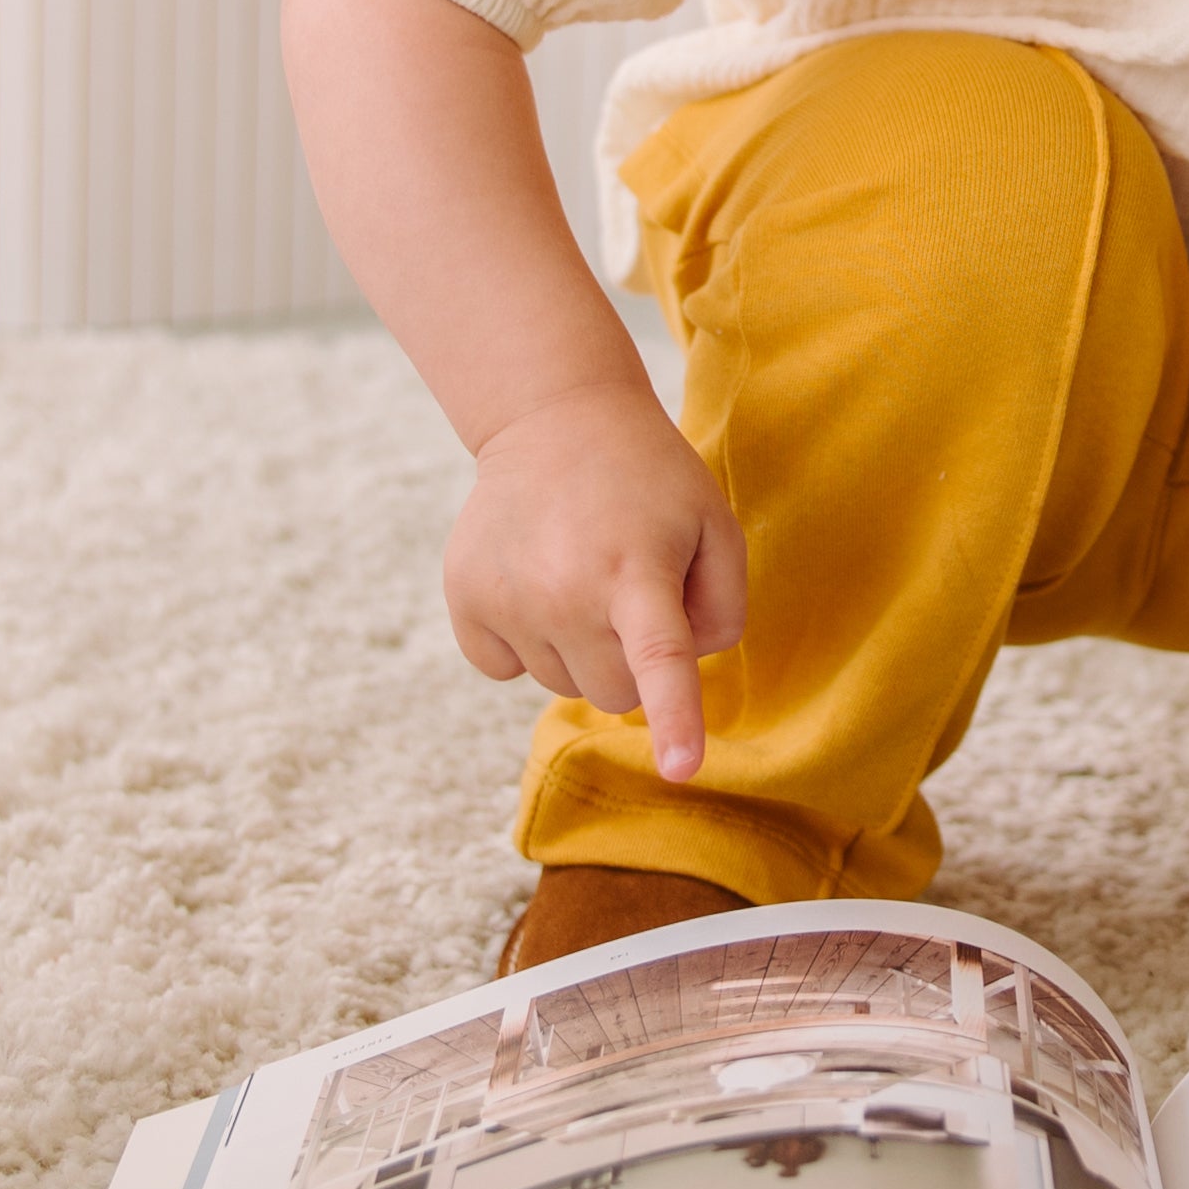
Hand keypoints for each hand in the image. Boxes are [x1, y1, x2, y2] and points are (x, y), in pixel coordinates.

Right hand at [443, 377, 747, 781]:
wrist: (553, 419)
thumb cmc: (650, 482)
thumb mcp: (715, 525)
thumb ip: (723, 608)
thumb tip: (679, 672)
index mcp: (637, 570)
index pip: (659, 657)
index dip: (676, 718)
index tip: (682, 769)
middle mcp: (564, 589)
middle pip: (615, 695)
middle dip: (631, 658)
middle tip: (628, 586)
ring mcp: (507, 597)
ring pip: (562, 684)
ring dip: (580, 645)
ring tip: (581, 569)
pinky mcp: (465, 599)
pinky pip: (506, 669)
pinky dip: (526, 642)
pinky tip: (535, 582)